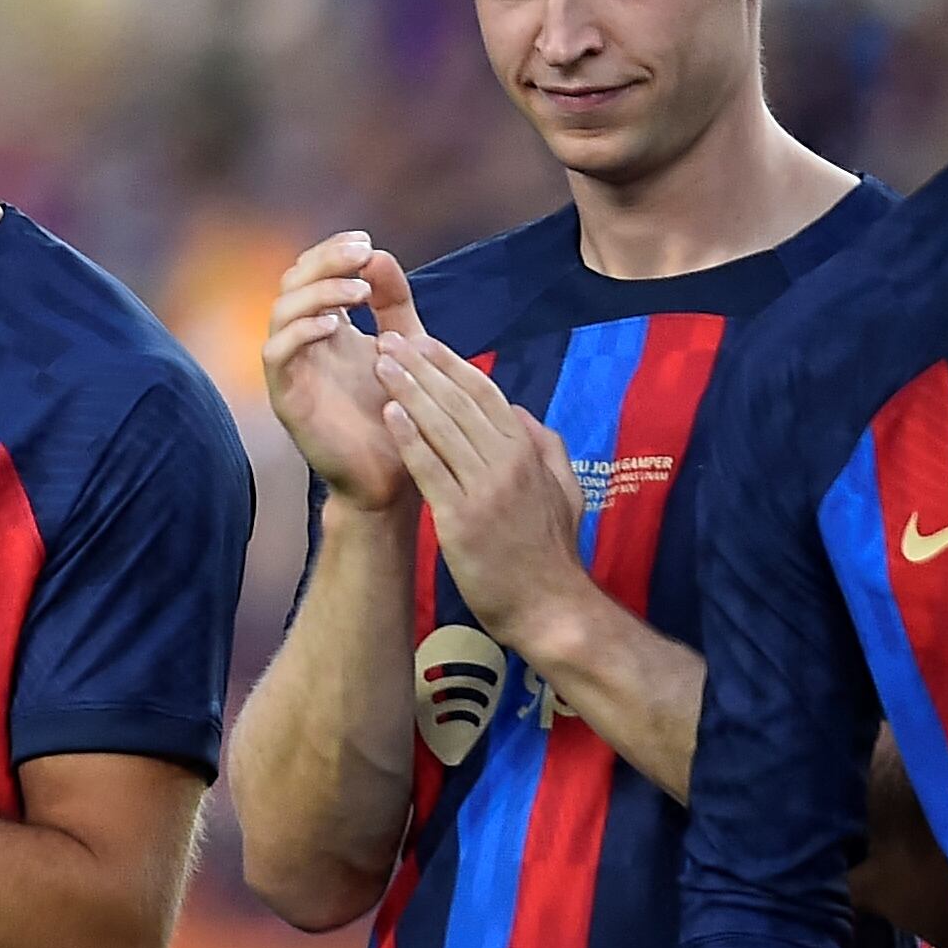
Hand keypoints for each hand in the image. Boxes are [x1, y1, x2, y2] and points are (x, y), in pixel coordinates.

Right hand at [263, 234, 418, 509]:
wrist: (392, 477)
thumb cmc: (398, 416)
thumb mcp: (406, 347)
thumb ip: (394, 303)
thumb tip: (379, 253)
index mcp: (327, 328)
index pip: (312, 273)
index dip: (332, 253)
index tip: (367, 244)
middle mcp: (303, 344)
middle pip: (292, 283)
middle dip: (325, 262)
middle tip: (360, 253)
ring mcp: (292, 370)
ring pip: (280, 312)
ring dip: (318, 293)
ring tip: (358, 291)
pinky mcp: (286, 398)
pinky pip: (276, 354)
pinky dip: (301, 332)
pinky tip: (336, 326)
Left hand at [379, 331, 594, 649]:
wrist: (550, 607)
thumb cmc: (552, 552)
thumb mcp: (566, 491)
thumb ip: (547, 448)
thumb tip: (521, 416)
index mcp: (529, 452)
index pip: (486, 396)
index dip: (451, 365)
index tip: (423, 342)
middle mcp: (508, 463)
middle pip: (460, 403)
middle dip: (422, 367)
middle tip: (390, 340)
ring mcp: (485, 490)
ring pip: (443, 428)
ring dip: (410, 391)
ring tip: (381, 364)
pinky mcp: (462, 519)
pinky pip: (431, 469)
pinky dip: (410, 439)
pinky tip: (389, 414)